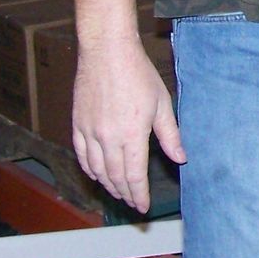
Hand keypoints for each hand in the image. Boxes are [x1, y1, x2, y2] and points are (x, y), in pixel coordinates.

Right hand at [70, 39, 186, 213]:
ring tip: (117, 192)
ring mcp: (90, 132)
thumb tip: (181, 158)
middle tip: (132, 202)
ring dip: (107, 185)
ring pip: (97, 170)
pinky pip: (81, 154)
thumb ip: (170, 135)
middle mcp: (109, 139)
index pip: (135, 176)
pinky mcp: (77, 124)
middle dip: (125, 193)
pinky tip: (95, 174)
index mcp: (133, 135)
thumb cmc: (138, 74)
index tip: (143, 206)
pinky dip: (89, 169)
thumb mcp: (162, 104)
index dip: (139, 195)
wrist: (108, 51)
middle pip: (116, 177)